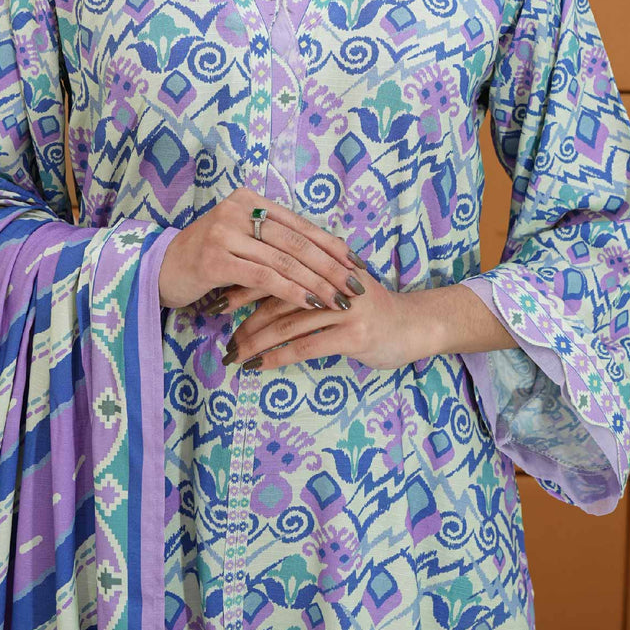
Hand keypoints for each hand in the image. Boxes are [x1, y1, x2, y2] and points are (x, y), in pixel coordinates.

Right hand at [158, 186, 365, 316]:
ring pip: (284, 260)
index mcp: (249, 199)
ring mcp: (225, 231)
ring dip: (316, 282)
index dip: (332, 245)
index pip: (300, 224)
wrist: (159, 271)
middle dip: (331, 266)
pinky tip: (310, 302)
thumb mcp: (241, 241)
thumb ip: (273, 241)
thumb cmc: (206, 259)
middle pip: (297, 241)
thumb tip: (324, 256)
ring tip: (338, 299)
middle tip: (355, 286)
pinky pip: (264, 276)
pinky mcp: (216, 258)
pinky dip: (291, 290)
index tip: (357, 264)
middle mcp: (237, 208)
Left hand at [220, 272, 439, 373]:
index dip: (244, 283)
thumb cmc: (368, 308)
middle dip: (242, 314)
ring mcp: (346, 307)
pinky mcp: (354, 334)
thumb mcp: (336, 287)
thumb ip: (303, 283)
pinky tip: (259, 366)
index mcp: (325, 263)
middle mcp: (334, 280)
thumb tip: (253, 287)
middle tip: (217, 331)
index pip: (276, 268)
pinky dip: (277, 357)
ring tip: (233, 354)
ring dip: (254, 341)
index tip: (217, 297)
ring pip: (287, 323)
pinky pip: (306, 347)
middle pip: (277, 295)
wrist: (413, 326)